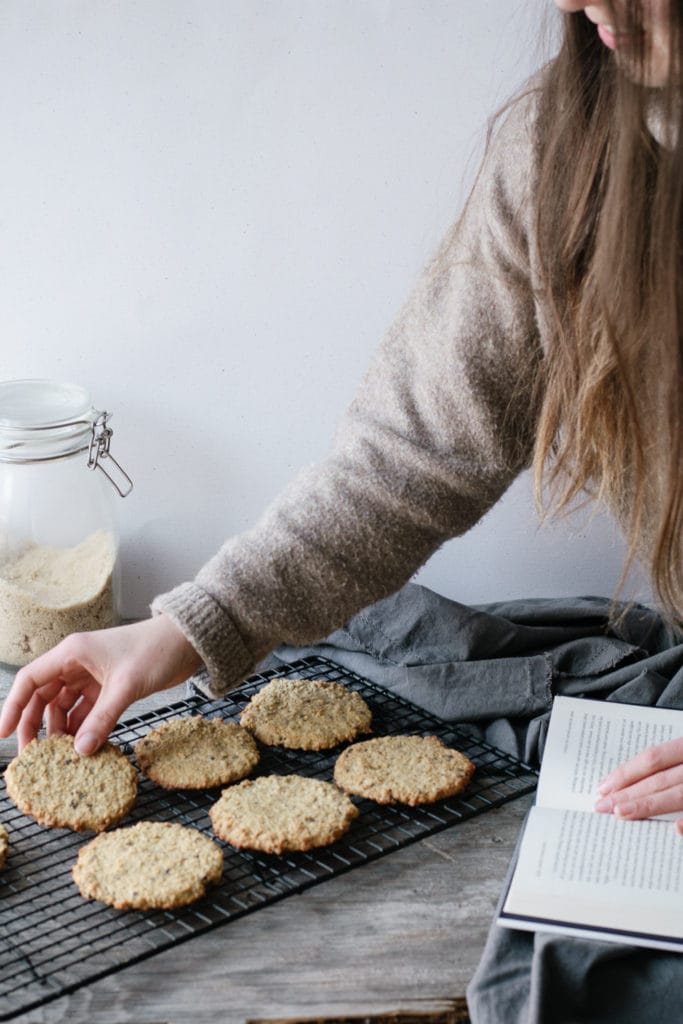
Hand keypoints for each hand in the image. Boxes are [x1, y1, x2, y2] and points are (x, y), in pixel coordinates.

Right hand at [0, 614, 201, 754]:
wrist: (187, 641)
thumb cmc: (155, 650)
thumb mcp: (126, 686)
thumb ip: (103, 719)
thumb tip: (81, 751)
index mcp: (72, 653)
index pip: (30, 680)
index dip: (13, 706)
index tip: (4, 733)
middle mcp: (77, 663)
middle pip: (43, 696)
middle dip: (35, 725)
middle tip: (34, 755)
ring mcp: (93, 675)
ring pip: (64, 706)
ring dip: (60, 729)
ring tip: (59, 756)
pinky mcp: (109, 686)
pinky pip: (86, 710)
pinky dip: (82, 727)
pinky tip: (83, 746)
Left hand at [594, 736, 682, 833]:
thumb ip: (667, 762)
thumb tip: (630, 779)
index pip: (652, 759)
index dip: (626, 773)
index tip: (604, 786)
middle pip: (658, 779)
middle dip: (627, 793)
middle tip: (602, 806)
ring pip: (677, 795)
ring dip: (647, 805)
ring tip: (620, 813)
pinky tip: (675, 829)